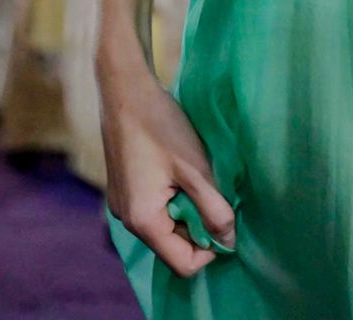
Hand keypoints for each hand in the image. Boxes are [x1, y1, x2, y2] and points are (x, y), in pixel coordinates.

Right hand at [99, 57, 236, 276]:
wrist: (124, 89)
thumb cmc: (161, 126)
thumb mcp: (196, 169)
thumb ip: (214, 209)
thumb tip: (229, 242)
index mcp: (142, 221)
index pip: (183, 263)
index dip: (210, 248)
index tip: (225, 217)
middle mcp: (127, 221)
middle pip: (172, 245)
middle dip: (198, 226)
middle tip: (214, 191)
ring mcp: (122, 205)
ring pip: (164, 226)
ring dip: (186, 209)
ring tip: (198, 177)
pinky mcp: (123, 189)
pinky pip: (153, 209)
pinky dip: (172, 198)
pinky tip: (181, 171)